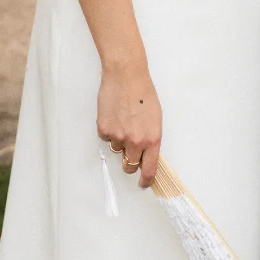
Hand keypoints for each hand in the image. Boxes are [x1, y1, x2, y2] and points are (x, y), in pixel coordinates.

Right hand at [98, 65, 161, 188]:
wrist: (126, 76)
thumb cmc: (143, 93)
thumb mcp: (155, 119)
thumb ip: (150, 139)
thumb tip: (145, 155)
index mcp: (152, 139)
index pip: (149, 170)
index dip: (145, 180)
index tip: (143, 183)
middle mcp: (135, 142)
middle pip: (130, 165)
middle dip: (130, 161)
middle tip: (130, 148)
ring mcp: (118, 136)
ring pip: (117, 150)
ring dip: (119, 141)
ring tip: (123, 120)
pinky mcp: (104, 129)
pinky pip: (106, 138)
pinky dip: (109, 130)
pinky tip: (114, 115)